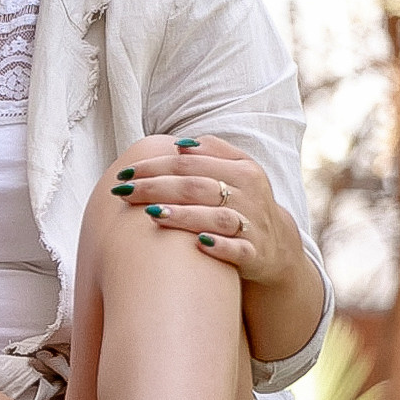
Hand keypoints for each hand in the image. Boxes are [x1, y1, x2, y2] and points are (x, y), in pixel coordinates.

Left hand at [110, 136, 297, 286]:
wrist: (276, 247)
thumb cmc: (243, 202)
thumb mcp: (238, 171)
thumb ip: (213, 152)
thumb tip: (181, 145)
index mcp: (243, 171)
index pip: (190, 164)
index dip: (155, 166)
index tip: (125, 173)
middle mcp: (249, 196)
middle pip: (197, 187)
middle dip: (157, 188)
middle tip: (123, 192)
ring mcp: (253, 226)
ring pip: (216, 217)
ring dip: (184, 215)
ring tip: (151, 213)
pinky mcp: (255, 254)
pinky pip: (238, 250)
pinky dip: (220, 246)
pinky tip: (198, 243)